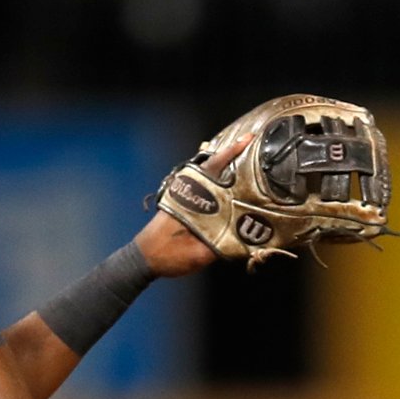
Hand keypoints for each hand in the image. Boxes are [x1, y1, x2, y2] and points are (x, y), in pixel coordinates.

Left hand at [138, 130, 252, 275]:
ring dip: (226, 170)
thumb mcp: (197, 256)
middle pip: (213, 168)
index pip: (215, 168)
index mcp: (192, 198)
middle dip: (233, 159)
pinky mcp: (182, 204)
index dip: (232, 153)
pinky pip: (204, 187)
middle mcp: (188, 191)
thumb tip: (245, 240)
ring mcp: (184, 196)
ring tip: (247, 169)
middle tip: (255, 156)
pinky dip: (218, 183)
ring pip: (209, 176)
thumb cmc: (168, 256)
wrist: (144, 258)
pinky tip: (230, 190)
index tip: (248, 140)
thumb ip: (221, 247)